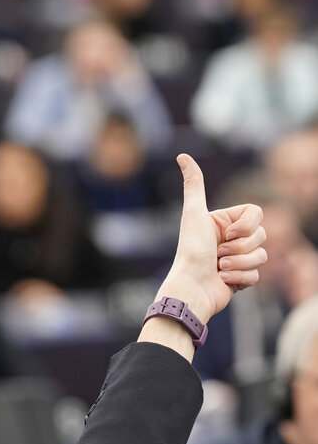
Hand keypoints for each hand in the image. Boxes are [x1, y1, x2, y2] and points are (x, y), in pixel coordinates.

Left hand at [155, 154, 266, 322]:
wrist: (192, 287)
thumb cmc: (191, 250)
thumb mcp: (194, 213)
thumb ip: (193, 184)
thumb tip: (182, 156)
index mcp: (224, 221)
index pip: (255, 213)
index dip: (247, 225)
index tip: (228, 233)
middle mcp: (231, 238)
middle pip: (262, 235)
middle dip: (240, 247)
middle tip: (218, 254)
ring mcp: (237, 257)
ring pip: (262, 255)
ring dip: (240, 263)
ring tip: (219, 268)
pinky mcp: (241, 277)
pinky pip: (257, 274)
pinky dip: (240, 278)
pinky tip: (223, 281)